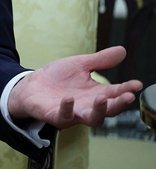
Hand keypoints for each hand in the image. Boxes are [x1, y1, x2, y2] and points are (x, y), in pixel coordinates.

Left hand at [8, 46, 142, 128]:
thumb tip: (122, 50)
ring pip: (91, 118)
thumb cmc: (57, 77)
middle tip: (128, 96)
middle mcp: (88, 106)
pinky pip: (64, 117)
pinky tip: (68, 99)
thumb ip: (100, 60)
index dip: (127, 89)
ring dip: (99, 110)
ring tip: (102, 98)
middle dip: (119, 104)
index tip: (137, 84)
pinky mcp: (56, 116)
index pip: (116, 93)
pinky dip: (67, 109)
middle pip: (108, 110)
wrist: (31, 85)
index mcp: (96, 93)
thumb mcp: (80, 64)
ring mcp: (73, 113)